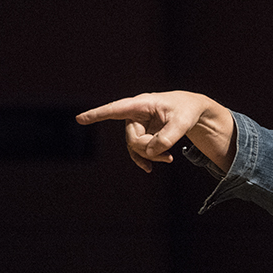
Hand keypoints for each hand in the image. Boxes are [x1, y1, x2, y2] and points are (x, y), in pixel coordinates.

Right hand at [76, 91, 234, 172]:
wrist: (192, 111)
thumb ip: (168, 137)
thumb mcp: (183, 123)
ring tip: (169, 159)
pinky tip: (150, 168)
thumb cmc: (186, 110)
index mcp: (142, 104)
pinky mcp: (141, 134)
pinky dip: (145, 160)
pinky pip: (136, 150)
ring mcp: (136, 125)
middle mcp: (135, 114)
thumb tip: (150, 152)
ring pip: (135, 147)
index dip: (98, 114)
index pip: (116, 109)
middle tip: (169, 156)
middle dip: (149, 149)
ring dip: (150, 156)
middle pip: (132, 139)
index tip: (80, 119)